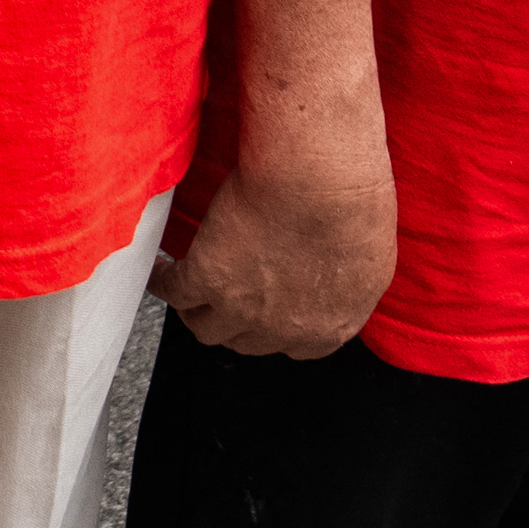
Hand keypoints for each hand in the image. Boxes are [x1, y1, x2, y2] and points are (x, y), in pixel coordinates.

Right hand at [152, 141, 396, 359]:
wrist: (320, 180)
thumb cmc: (353, 203)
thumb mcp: (369, 259)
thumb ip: (345, 284)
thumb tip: (329, 280)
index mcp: (332, 326)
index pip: (297, 348)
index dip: (278, 329)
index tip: (268, 314)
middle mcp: (286, 327)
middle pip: (248, 342)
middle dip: (237, 323)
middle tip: (227, 298)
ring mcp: (243, 308)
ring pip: (206, 327)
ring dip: (196, 311)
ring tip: (186, 290)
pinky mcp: (207, 279)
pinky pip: (174, 291)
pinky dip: (163, 281)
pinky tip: (159, 268)